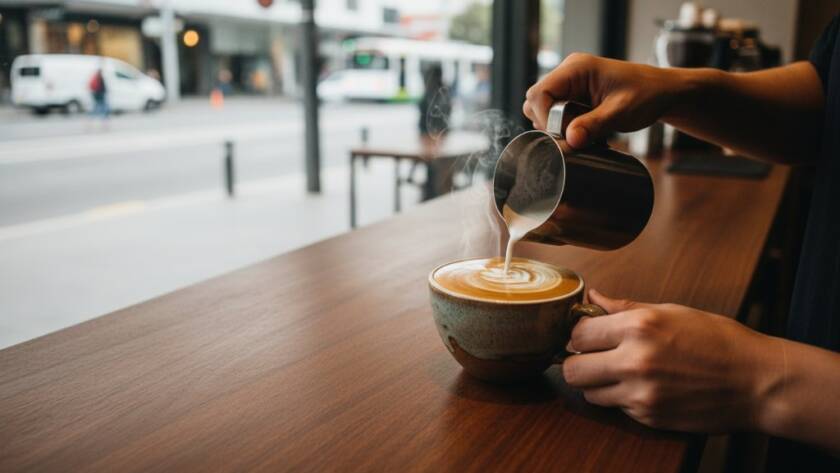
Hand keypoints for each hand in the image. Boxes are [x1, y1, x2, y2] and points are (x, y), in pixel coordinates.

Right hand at [523, 53, 687, 147]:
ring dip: (556, 126)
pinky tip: (583, 130)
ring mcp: (569, 84)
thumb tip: (569, 140)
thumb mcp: (621, 112)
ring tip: (581, 132)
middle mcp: (568, 72)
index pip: (540, 92)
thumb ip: (594, 125)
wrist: (662, 92)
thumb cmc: (646, 94)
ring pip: (542, 109)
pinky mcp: (572, 96)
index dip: (544, 117)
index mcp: (576, 68)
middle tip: (573, 135)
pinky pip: (555, 113)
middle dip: (548, 123)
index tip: (561, 135)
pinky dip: (564, 126)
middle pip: (535, 101)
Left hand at [562, 289, 783, 431]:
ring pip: (589, 392)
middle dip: (578, 361)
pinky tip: (644, 386)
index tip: (589, 334)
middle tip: (593, 356)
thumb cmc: (719, 340)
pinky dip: (622, 398)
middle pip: (572, 369)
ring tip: (619, 372)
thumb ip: (624, 307)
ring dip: (597, 383)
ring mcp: (641, 394)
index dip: (580, 334)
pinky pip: (616, 407)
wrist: (756, 382)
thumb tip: (593, 297)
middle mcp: (634, 361)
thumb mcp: (672, 311)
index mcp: (638, 327)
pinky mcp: (649, 417)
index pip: (578, 334)